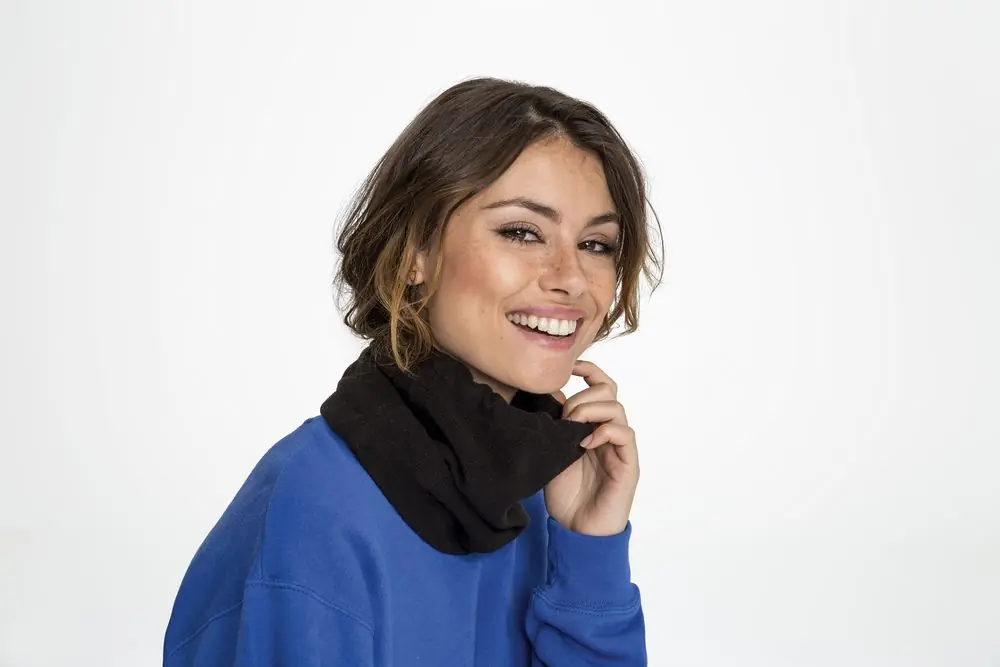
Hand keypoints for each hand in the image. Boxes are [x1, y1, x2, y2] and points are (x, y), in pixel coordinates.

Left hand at [544, 360, 639, 535]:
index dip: (588, 370)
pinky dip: (604, 430)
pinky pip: (624, 433)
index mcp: (593, 425)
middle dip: (583, 395)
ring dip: (590, 410)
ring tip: (573, 427)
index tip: (569, 367)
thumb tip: (551, 392)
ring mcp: (620, 447)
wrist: (576, 530)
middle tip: (564, 415)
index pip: (600, 386)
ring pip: (616, 407)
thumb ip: (555, 424)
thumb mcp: (552, 451)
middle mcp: (609, 432)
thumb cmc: (565, 493)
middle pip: (609, 390)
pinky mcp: (628, 464)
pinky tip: (585, 442)